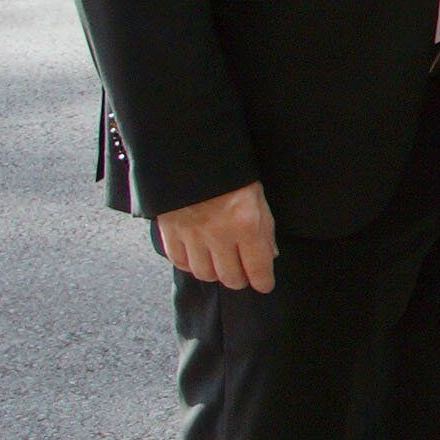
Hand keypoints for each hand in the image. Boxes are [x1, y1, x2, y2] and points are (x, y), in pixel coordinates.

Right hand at [156, 181, 279, 292]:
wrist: (191, 155)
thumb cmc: (231, 174)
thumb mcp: (258, 198)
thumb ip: (264, 230)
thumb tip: (269, 256)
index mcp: (246, 224)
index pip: (258, 268)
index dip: (263, 282)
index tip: (264, 284)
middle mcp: (219, 234)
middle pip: (230, 277)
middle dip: (240, 280)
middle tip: (243, 275)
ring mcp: (192, 235)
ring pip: (205, 274)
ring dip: (215, 273)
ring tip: (221, 265)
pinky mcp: (170, 232)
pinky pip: (180, 262)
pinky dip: (190, 265)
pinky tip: (199, 257)